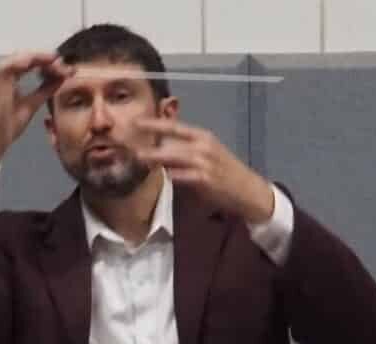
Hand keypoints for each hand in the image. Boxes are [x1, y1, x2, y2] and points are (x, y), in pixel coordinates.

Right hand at [0, 51, 60, 172]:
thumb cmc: (10, 125)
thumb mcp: (32, 103)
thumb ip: (45, 90)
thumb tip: (61, 78)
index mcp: (9, 78)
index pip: (29, 63)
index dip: (46, 62)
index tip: (62, 64)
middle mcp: (2, 75)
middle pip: (25, 56)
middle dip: (44, 57)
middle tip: (61, 60)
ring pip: (19, 57)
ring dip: (37, 57)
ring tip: (53, 58)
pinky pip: (9, 65)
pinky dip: (23, 61)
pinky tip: (36, 61)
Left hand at [122, 118, 276, 223]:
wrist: (247, 190)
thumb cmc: (225, 172)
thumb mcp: (208, 153)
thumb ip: (185, 150)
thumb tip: (160, 149)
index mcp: (203, 136)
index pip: (174, 127)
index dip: (154, 123)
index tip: (135, 121)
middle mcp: (203, 146)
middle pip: (170, 142)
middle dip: (148, 144)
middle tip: (128, 144)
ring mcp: (204, 162)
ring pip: (174, 157)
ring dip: (155, 157)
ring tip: (138, 157)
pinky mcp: (205, 179)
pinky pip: (182, 175)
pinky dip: (172, 174)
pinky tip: (162, 174)